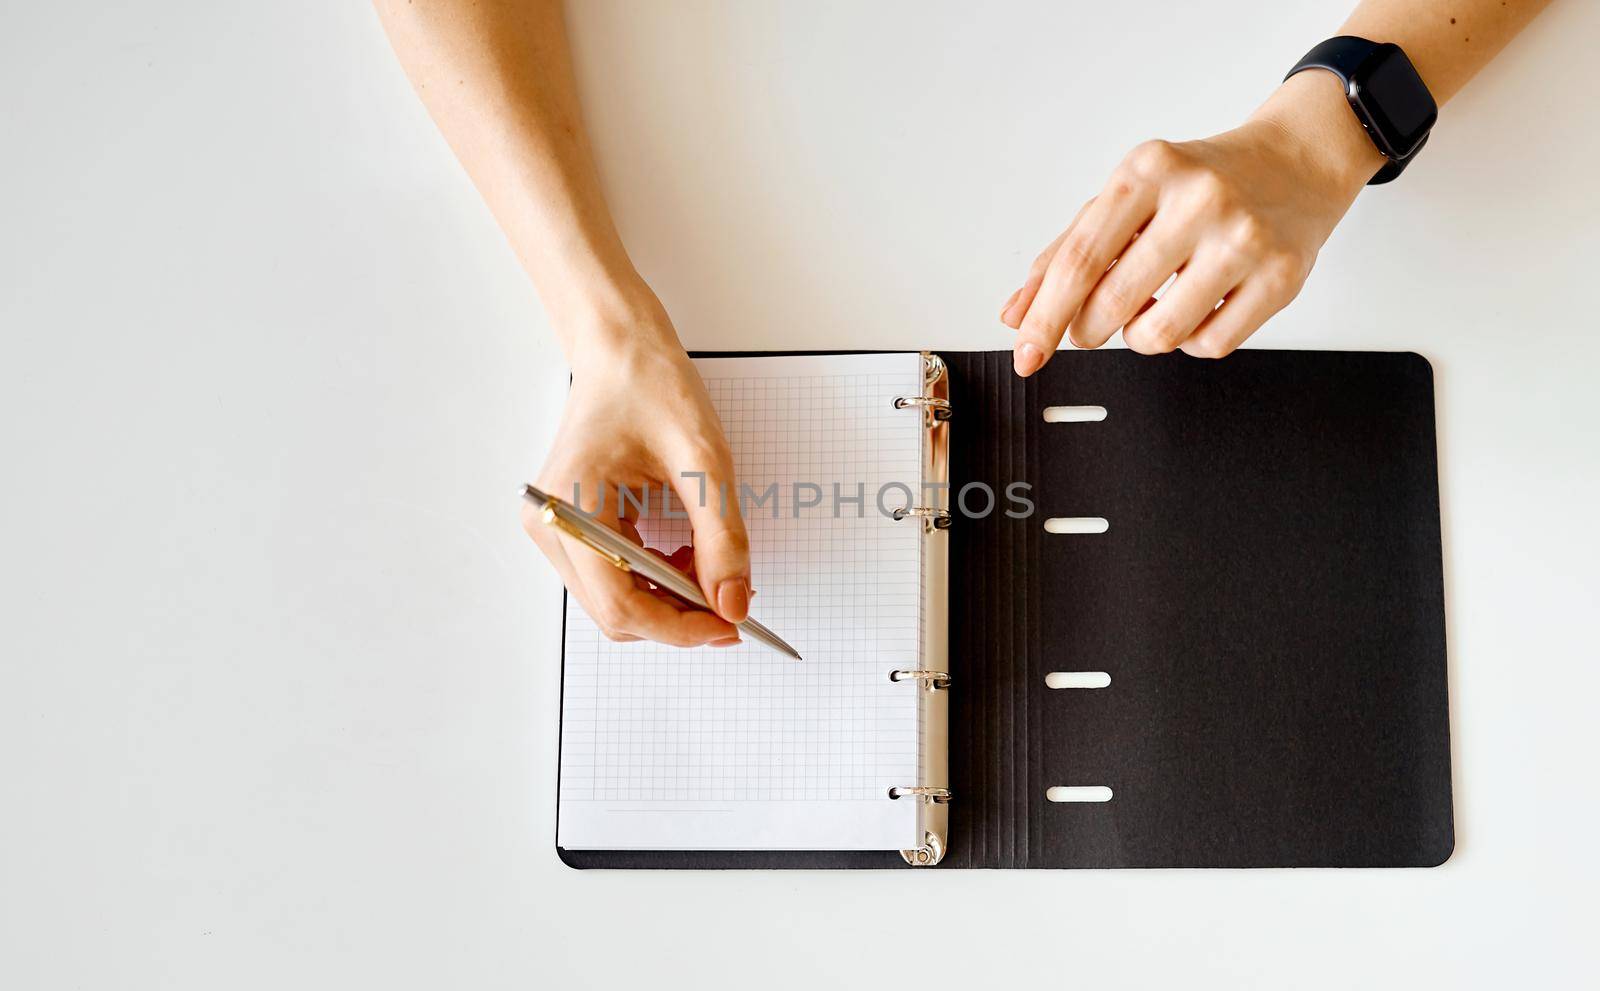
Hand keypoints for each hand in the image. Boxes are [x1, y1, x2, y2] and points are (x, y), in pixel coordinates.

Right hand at [522, 298, 749, 646]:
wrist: (621, 349)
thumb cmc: (652, 385)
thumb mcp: (704, 461)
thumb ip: (722, 539)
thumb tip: (734, 605)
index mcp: (571, 505)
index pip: (621, 605)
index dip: (680, 627)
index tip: (731, 626)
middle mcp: (550, 525)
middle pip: (614, 613)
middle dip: (677, 616)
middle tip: (733, 601)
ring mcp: (554, 528)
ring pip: (614, 601)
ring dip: (668, 597)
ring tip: (710, 566)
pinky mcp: (569, 527)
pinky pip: (612, 577)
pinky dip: (655, 578)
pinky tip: (686, 555)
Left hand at [1000, 73, 1385, 370]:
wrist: (1297, 161)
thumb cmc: (1199, 183)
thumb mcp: (1126, 197)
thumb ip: (1066, 252)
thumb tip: (1016, 313)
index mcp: (1147, 170)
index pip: (1080, 259)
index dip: (1045, 316)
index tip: (1026, 352)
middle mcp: (1199, 198)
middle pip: (1113, 303)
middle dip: (1088, 330)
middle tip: (1091, 326)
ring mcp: (1244, 237)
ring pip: (1160, 333)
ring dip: (1140, 337)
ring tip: (1152, 307)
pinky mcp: (1281, 276)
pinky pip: (1210, 345)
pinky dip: (1190, 340)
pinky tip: (1197, 307)